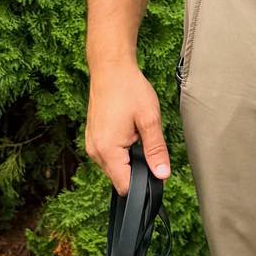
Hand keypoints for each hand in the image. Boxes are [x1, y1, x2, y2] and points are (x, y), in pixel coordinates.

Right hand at [84, 62, 171, 195]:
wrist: (110, 69)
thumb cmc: (129, 89)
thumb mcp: (149, 120)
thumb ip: (156, 151)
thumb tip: (163, 175)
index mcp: (107, 150)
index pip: (125, 187)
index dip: (143, 183)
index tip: (154, 168)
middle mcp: (95, 151)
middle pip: (119, 178)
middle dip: (136, 168)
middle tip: (146, 142)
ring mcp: (92, 145)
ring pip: (114, 167)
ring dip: (128, 158)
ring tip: (136, 133)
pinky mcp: (93, 138)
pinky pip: (109, 155)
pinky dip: (121, 150)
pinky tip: (128, 131)